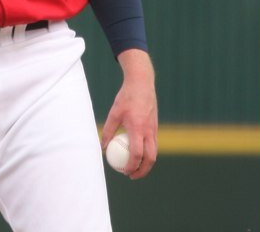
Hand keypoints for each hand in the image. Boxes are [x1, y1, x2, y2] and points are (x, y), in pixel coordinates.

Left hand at [101, 49, 157, 179]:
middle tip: (131, 175)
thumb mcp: (114, 113)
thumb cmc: (126, 98)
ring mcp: (154, 129)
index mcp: (138, 128)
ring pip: (154, 152)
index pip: (137, 154)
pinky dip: (147, 152)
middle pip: (151, 158)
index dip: (132, 166)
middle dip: (143, 170)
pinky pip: (153, 144)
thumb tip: (103, 146)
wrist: (142, 84)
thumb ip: (108, 130)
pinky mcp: (155, 126)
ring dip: (146, 163)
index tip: (125, 172)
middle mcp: (149, 131)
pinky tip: (137, 152)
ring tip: (134, 167)